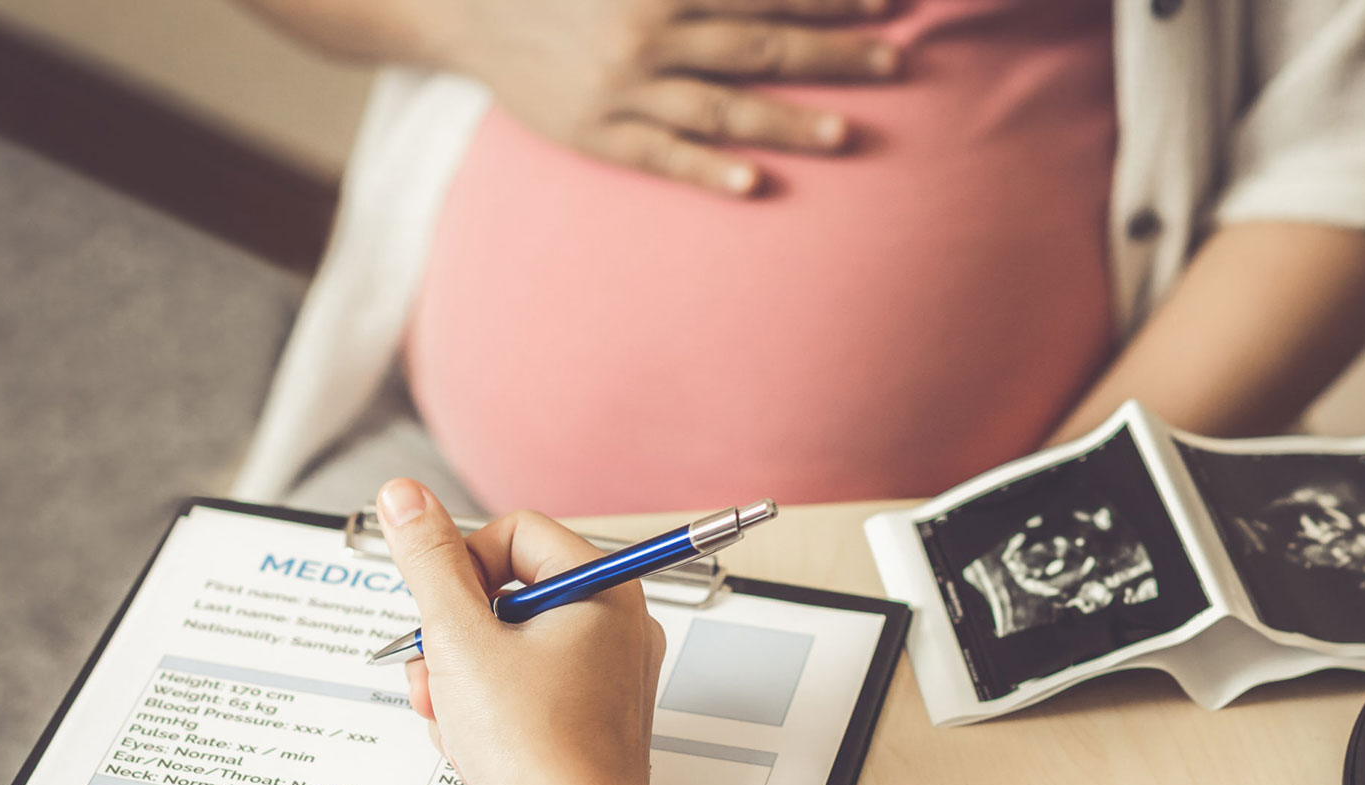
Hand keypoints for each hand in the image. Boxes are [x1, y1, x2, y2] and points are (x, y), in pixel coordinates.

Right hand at [376, 478, 666, 784]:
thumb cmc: (536, 746)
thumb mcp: (460, 640)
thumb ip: (428, 562)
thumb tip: (405, 497)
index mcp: (603, 588)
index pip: (514, 533)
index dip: (462, 567)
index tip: (442, 612)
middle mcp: (614, 624)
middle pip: (504, 593)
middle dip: (452, 637)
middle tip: (437, 674)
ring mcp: (603, 674)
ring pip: (505, 645)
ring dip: (459, 678)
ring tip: (451, 716)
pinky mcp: (587, 716)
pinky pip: (523, 688)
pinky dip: (486, 709)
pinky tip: (470, 742)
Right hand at [440, 0, 900, 194]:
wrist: (466, 8)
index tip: (888, 3)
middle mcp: (649, 34)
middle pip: (759, 48)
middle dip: (832, 57)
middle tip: (898, 64)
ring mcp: (623, 89)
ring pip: (720, 107)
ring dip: (786, 121)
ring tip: (846, 134)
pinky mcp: (596, 133)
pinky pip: (659, 156)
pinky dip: (706, 171)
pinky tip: (754, 186)